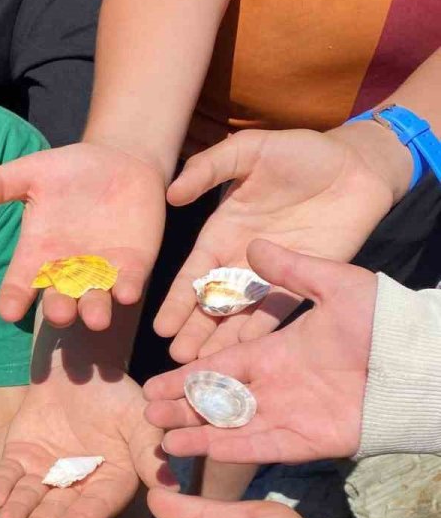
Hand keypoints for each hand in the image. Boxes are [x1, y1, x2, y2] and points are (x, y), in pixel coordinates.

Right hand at [0, 143, 165, 330]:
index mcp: (40, 253)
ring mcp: (102, 272)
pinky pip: (130, 281)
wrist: (120, 162)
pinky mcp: (134, 265)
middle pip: (59, 299)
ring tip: (95, 318)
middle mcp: (69, 271)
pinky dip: (129, 288)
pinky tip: (128, 292)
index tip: (8, 311)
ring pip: (95, 299)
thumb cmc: (70, 172)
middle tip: (58, 314)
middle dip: (59, 308)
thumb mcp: (33, 172)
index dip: (14, 297)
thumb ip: (0, 184)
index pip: (21, 282)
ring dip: (94, 310)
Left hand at [0, 358, 175, 517]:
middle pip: (58, 511)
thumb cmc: (115, 392)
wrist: (79, 364)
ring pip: (30, 499)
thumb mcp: (137, 418)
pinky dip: (1, 486)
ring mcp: (47, 474)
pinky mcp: (21, 458)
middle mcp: (78, 486)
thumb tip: (170, 484)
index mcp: (111, 483)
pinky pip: (8, 475)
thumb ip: (147, 450)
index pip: (94, 507)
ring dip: (17, 514)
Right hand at [143, 242, 376, 462]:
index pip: (220, 366)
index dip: (186, 374)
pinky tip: (199, 450)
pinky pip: (259, 447)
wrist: (416, 360)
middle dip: (181, 407)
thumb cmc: (382, 320)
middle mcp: (275, 387)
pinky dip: (229, 450)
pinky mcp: (306, 441)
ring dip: (197, 433)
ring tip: (161, 438)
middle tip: (147, 412)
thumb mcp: (336, 285)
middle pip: (217, 401)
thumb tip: (255, 244)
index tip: (155, 381)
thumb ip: (293, 270)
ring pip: (230, 428)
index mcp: (275, 352)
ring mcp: (288, 416)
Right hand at [155, 123, 405, 361]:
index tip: (160, 326)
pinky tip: (243, 354)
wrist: (356, 166)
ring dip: (220, 340)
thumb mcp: (250, 150)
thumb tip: (171, 194)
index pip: (193, 274)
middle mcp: (239, 260)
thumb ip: (210, 168)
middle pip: (211, 303)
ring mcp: (270, 275)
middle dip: (193, 330)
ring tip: (201, 367)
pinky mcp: (301, 282)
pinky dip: (259, 332)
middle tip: (176, 359)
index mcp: (221, 232)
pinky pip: (276, 312)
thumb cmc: (301, 152)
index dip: (177, 300)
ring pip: (238, 315)